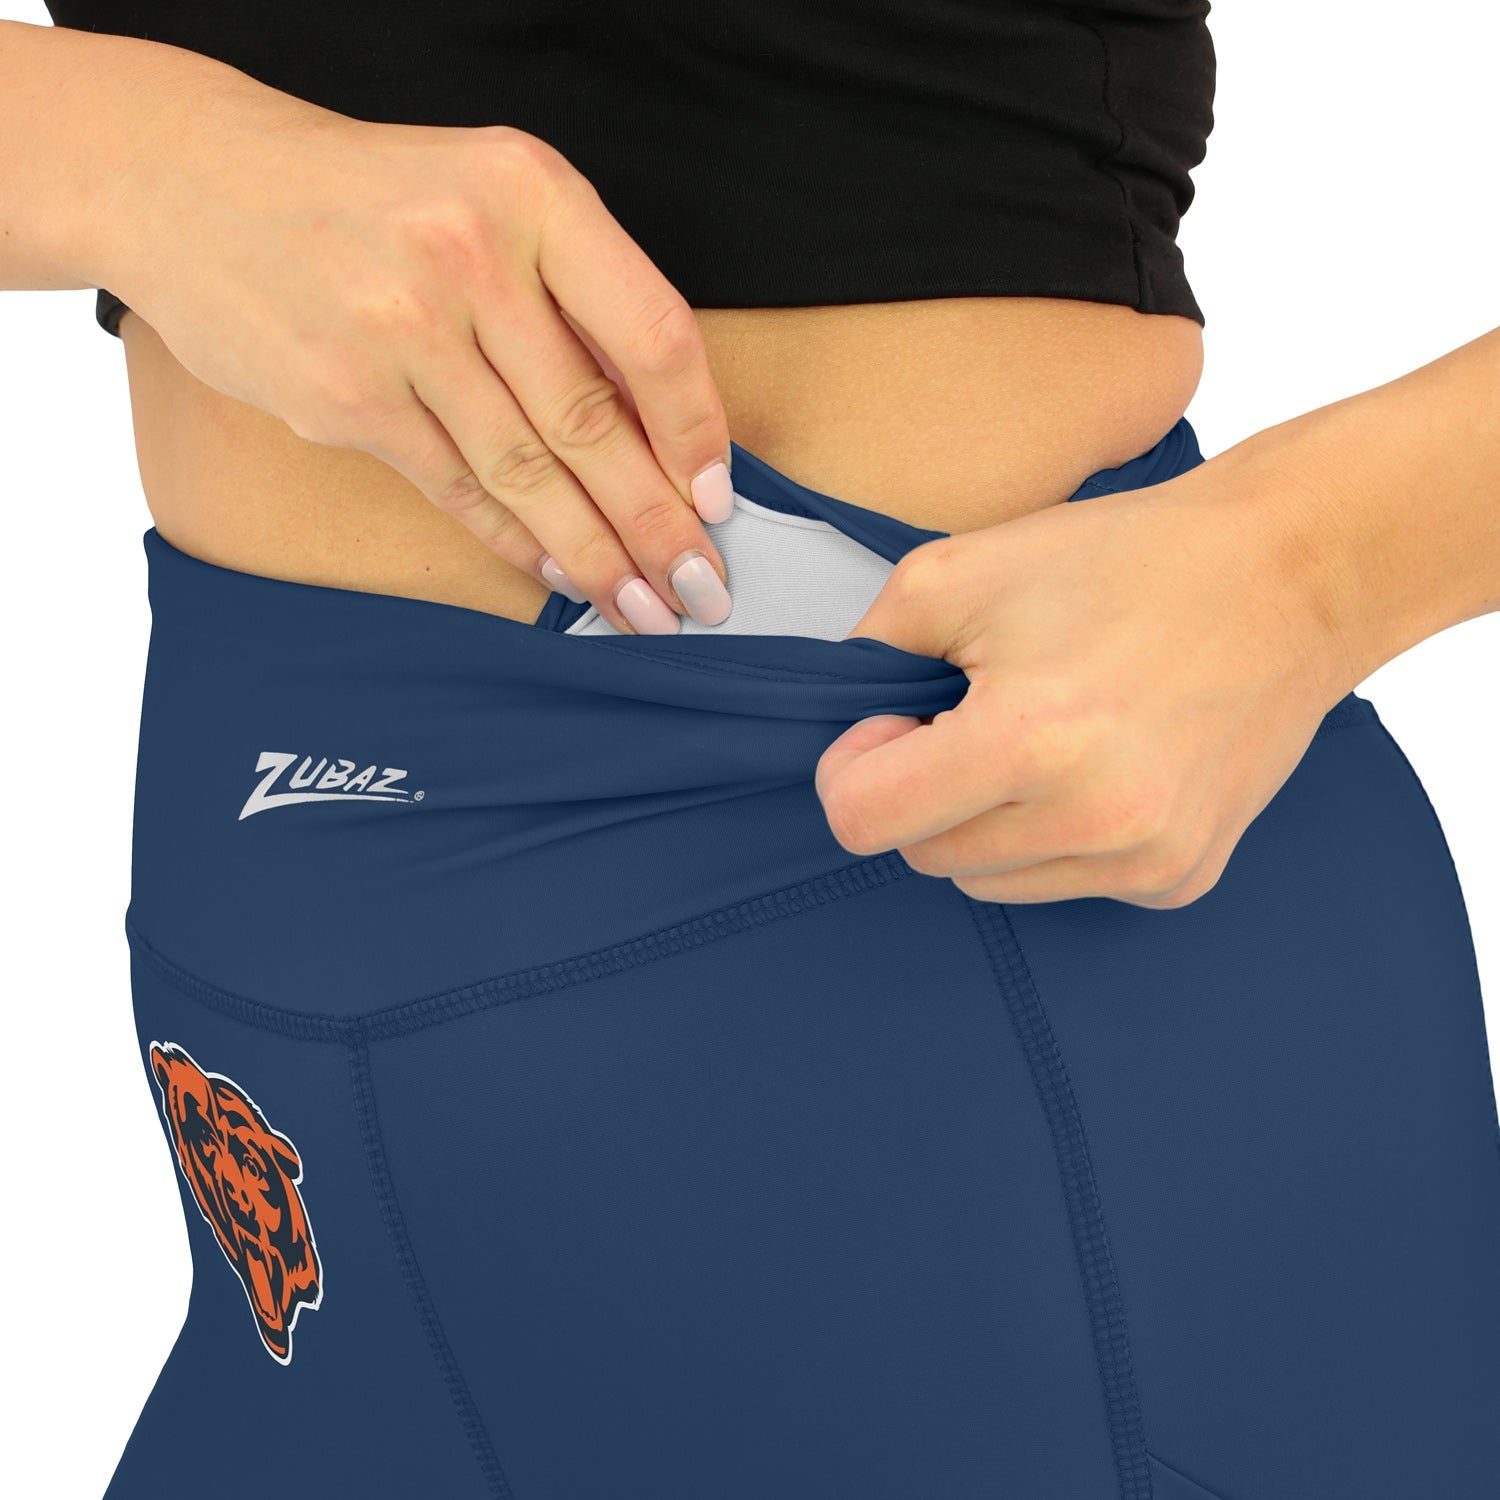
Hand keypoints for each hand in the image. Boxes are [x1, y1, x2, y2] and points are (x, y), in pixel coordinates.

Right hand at [108, 88, 732, 632]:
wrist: (191, 186)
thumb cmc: (369, 199)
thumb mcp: (490, 197)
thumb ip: (574, 293)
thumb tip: (665, 431)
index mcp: (530, 193)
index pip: (651, 334)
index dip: (697, 431)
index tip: (718, 499)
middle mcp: (471, 257)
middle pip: (594, 423)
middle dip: (657, 525)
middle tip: (700, 590)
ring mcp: (402, 330)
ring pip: (529, 473)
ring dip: (595, 556)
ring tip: (642, 607)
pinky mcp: (347, 397)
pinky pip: (459, 489)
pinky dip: (518, 542)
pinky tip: (561, 578)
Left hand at [813, 451, 1354, 905]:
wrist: (1290, 577)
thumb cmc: (1124, 561)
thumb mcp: (958, 572)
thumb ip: (867, 653)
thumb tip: (841, 727)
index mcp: (1028, 741)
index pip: (862, 820)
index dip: (855, 766)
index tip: (895, 720)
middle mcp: (1093, 821)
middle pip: (923, 856)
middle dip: (923, 790)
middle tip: (977, 712)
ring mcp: (1145, 861)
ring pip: (988, 882)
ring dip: (985, 821)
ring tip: (1044, 734)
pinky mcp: (1181, 877)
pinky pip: (1064, 884)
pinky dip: (1052, 837)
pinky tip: (1098, 766)